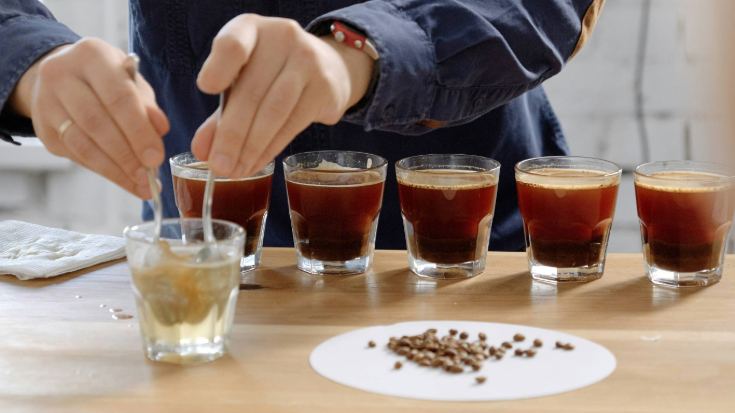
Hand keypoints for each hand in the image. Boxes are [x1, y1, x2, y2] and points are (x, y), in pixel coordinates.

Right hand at [8, 38, 169, 198]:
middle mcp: (62, 75)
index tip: (156, 156)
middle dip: (127, 154)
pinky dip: (103, 171)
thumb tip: (160, 128)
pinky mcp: (43, 130)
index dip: (138, 130)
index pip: (117, 96)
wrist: (62, 77)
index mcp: (91, 55)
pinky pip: (75, 155)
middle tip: (149, 175)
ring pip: (82, 144)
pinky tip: (125, 180)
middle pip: (96, 122)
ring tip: (140, 184)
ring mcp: (47, 103)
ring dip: (115, 169)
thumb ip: (146, 104)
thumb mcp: (131, 82)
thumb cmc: (107, 81)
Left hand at [193, 14, 373, 177]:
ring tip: (234, 171)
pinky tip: (256, 163)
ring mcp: (307, 61)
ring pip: (273, 111)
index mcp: (251, 28)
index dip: (219, 66)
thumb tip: (201, 151)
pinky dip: (270, 149)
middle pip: (251, 91)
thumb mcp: (243, 81)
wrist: (329, 66)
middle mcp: (281, 38)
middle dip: (230, 135)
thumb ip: (221, 113)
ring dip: (250, 147)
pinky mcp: (324, 88)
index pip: (233, 43)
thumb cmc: (273, 74)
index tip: (206, 88)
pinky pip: (292, 124)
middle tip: (218, 166)